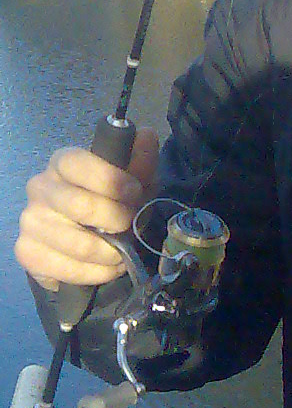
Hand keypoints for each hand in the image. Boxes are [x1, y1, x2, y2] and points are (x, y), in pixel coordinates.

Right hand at [14, 130, 159, 291]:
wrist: (83, 241)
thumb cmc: (111, 202)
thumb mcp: (133, 181)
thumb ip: (141, 162)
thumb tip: (147, 134)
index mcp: (63, 163)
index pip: (79, 163)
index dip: (111, 179)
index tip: (135, 193)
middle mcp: (40, 187)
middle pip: (81, 206)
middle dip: (117, 220)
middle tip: (129, 226)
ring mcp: (30, 221)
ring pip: (79, 244)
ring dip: (112, 253)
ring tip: (123, 251)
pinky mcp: (27, 252)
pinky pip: (70, 269)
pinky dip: (98, 272)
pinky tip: (107, 266)